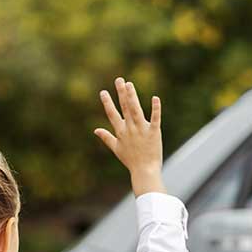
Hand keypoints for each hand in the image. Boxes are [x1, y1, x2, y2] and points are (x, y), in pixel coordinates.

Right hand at [94, 76, 164, 196]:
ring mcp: (142, 130)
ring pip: (136, 110)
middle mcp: (130, 128)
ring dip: (132, 97)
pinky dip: (155, 108)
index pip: (112, 114)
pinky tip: (155, 98)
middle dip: (121, 93)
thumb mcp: (117, 149)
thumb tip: (95, 130)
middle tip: (119, 80)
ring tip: (129, 84)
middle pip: (124, 108)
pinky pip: (155, 118)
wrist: (144, 171)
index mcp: (121, 132)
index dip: (107, 103)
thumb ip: (106, 138)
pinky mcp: (154, 132)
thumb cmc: (131, 161)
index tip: (103, 92)